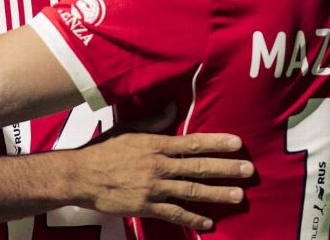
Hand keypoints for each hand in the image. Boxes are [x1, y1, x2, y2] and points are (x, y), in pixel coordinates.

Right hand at [74, 131, 250, 231]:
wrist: (81, 176)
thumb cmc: (104, 150)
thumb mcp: (129, 130)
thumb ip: (154, 121)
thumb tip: (173, 107)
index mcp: (155, 145)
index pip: (192, 143)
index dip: (216, 143)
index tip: (237, 144)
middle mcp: (158, 166)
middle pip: (198, 168)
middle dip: (226, 169)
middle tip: (248, 170)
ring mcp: (153, 188)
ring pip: (191, 191)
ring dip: (217, 194)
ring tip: (238, 196)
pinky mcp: (146, 206)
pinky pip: (174, 213)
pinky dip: (192, 218)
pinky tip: (209, 222)